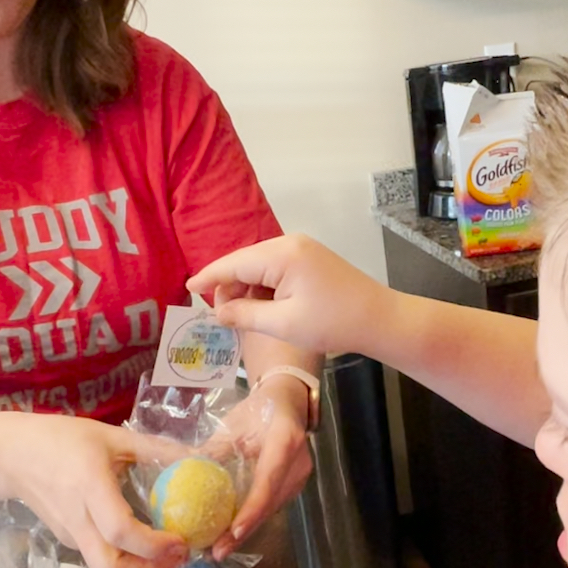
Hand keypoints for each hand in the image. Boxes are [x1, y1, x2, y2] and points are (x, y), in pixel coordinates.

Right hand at [1, 414, 189, 567]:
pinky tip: (147, 545)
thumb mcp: (111, 436)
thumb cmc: (63, 439)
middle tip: (179, 559)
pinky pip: (101, 561)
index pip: (120, 532)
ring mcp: (71, 536)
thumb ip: (155, 448)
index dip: (154, 545)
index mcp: (89, 488)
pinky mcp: (69, 541)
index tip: (181, 540)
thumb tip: (199, 457)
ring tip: (169, 556)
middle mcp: (78, 520)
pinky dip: (129, 562)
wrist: (12, 456)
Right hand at [187, 235, 394, 356]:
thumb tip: (217, 312)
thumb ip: (245, 315)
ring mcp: (302, 249)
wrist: (380, 319)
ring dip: (246, 289)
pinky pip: (275, 269)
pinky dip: (263, 287)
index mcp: (282, 254)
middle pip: (245, 262)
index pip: (234, 263)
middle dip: (228, 286)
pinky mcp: (310, 259)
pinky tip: (260, 308)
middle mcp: (290, 243)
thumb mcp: (283, 324)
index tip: (187, 289)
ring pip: (259, 266)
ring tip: (239, 316)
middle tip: (220, 316)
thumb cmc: (333, 323)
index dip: (209, 277)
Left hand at [206, 374, 313, 559]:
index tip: (234, 531)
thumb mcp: (233, 423)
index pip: (268, 481)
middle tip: (217, 551)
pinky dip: (252, 518)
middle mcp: (298, 463)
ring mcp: (299, 476)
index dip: (252, 509)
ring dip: (247, 529)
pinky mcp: (294, 484)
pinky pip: (272, 505)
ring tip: (219, 548)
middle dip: (244, 530)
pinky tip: (232, 532)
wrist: (288, 401)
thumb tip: (183, 474)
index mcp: (284, 441)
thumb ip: (213, 449)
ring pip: (272, 509)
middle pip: (270, 503)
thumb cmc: (258, 408)